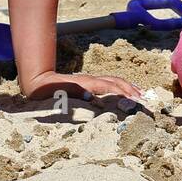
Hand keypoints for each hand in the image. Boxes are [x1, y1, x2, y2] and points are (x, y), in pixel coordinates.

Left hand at [19, 70, 142, 100]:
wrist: (38, 82)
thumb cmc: (48, 91)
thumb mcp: (59, 93)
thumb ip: (74, 93)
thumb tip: (91, 98)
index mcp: (86, 83)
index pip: (109, 87)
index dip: (123, 93)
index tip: (136, 100)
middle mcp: (90, 80)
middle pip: (115, 82)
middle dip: (130, 89)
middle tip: (143, 99)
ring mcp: (89, 81)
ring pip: (113, 81)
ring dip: (127, 86)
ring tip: (139, 93)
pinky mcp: (88, 84)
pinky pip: (108, 83)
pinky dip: (119, 86)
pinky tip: (123, 91)